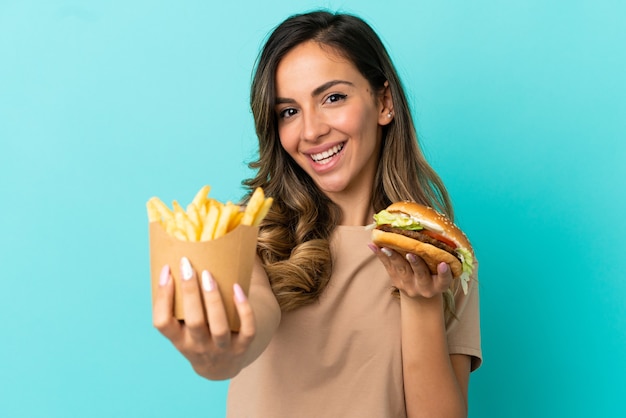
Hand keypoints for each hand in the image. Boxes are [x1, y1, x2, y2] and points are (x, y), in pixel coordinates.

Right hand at [152, 257, 255, 379]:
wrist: (220, 368)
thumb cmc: (199, 335)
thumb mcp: (183, 328)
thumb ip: (181, 300)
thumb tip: (181, 249)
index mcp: (179, 340)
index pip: (162, 323)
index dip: (162, 298)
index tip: (166, 272)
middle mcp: (198, 347)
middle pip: (193, 321)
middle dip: (189, 291)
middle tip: (187, 264)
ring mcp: (221, 349)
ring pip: (218, 326)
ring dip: (213, 299)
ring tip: (209, 274)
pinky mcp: (242, 348)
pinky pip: (247, 329)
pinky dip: (244, 309)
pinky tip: (238, 288)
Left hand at [369, 244, 452, 299]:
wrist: (420, 295)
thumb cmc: (434, 276)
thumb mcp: (441, 273)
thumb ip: (440, 257)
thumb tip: (435, 230)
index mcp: (439, 285)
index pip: (444, 280)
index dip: (444, 274)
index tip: (443, 264)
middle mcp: (424, 287)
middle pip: (420, 274)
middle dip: (416, 264)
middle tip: (411, 254)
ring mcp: (408, 285)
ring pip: (401, 270)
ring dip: (394, 257)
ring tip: (387, 248)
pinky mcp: (396, 280)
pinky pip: (387, 266)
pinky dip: (380, 254)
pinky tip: (373, 245)